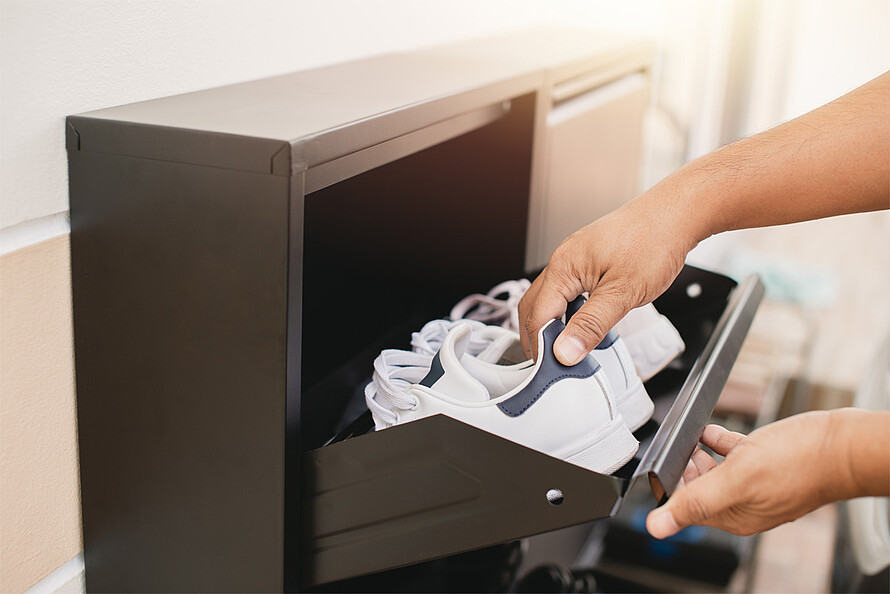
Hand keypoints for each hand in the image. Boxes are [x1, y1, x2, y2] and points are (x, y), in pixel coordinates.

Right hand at [517, 189, 696, 362]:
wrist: (676, 214)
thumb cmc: (654, 241)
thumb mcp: (623, 293)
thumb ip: (591, 324)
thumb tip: (565, 351)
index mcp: (564, 267)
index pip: (537, 316)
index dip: (540, 347)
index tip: (549, 370)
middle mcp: (564, 260)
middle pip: (534, 306)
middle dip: (536, 338)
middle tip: (548, 365)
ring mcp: (575, 258)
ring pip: (550, 298)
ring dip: (551, 324)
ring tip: (565, 349)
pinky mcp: (589, 260)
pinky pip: (566, 290)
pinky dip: (566, 312)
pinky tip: (581, 323)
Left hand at [646, 412, 850, 537]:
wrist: (844, 446)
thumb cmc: (799, 464)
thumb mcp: (736, 481)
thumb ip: (695, 502)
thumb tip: (656, 527)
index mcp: (735, 516)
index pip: (690, 508)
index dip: (675, 486)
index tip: (667, 466)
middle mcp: (747, 503)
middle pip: (702, 489)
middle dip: (687, 469)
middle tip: (677, 450)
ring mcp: (759, 483)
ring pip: (718, 471)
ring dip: (699, 455)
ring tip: (689, 440)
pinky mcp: (769, 462)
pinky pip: (735, 454)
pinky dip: (718, 443)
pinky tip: (710, 431)